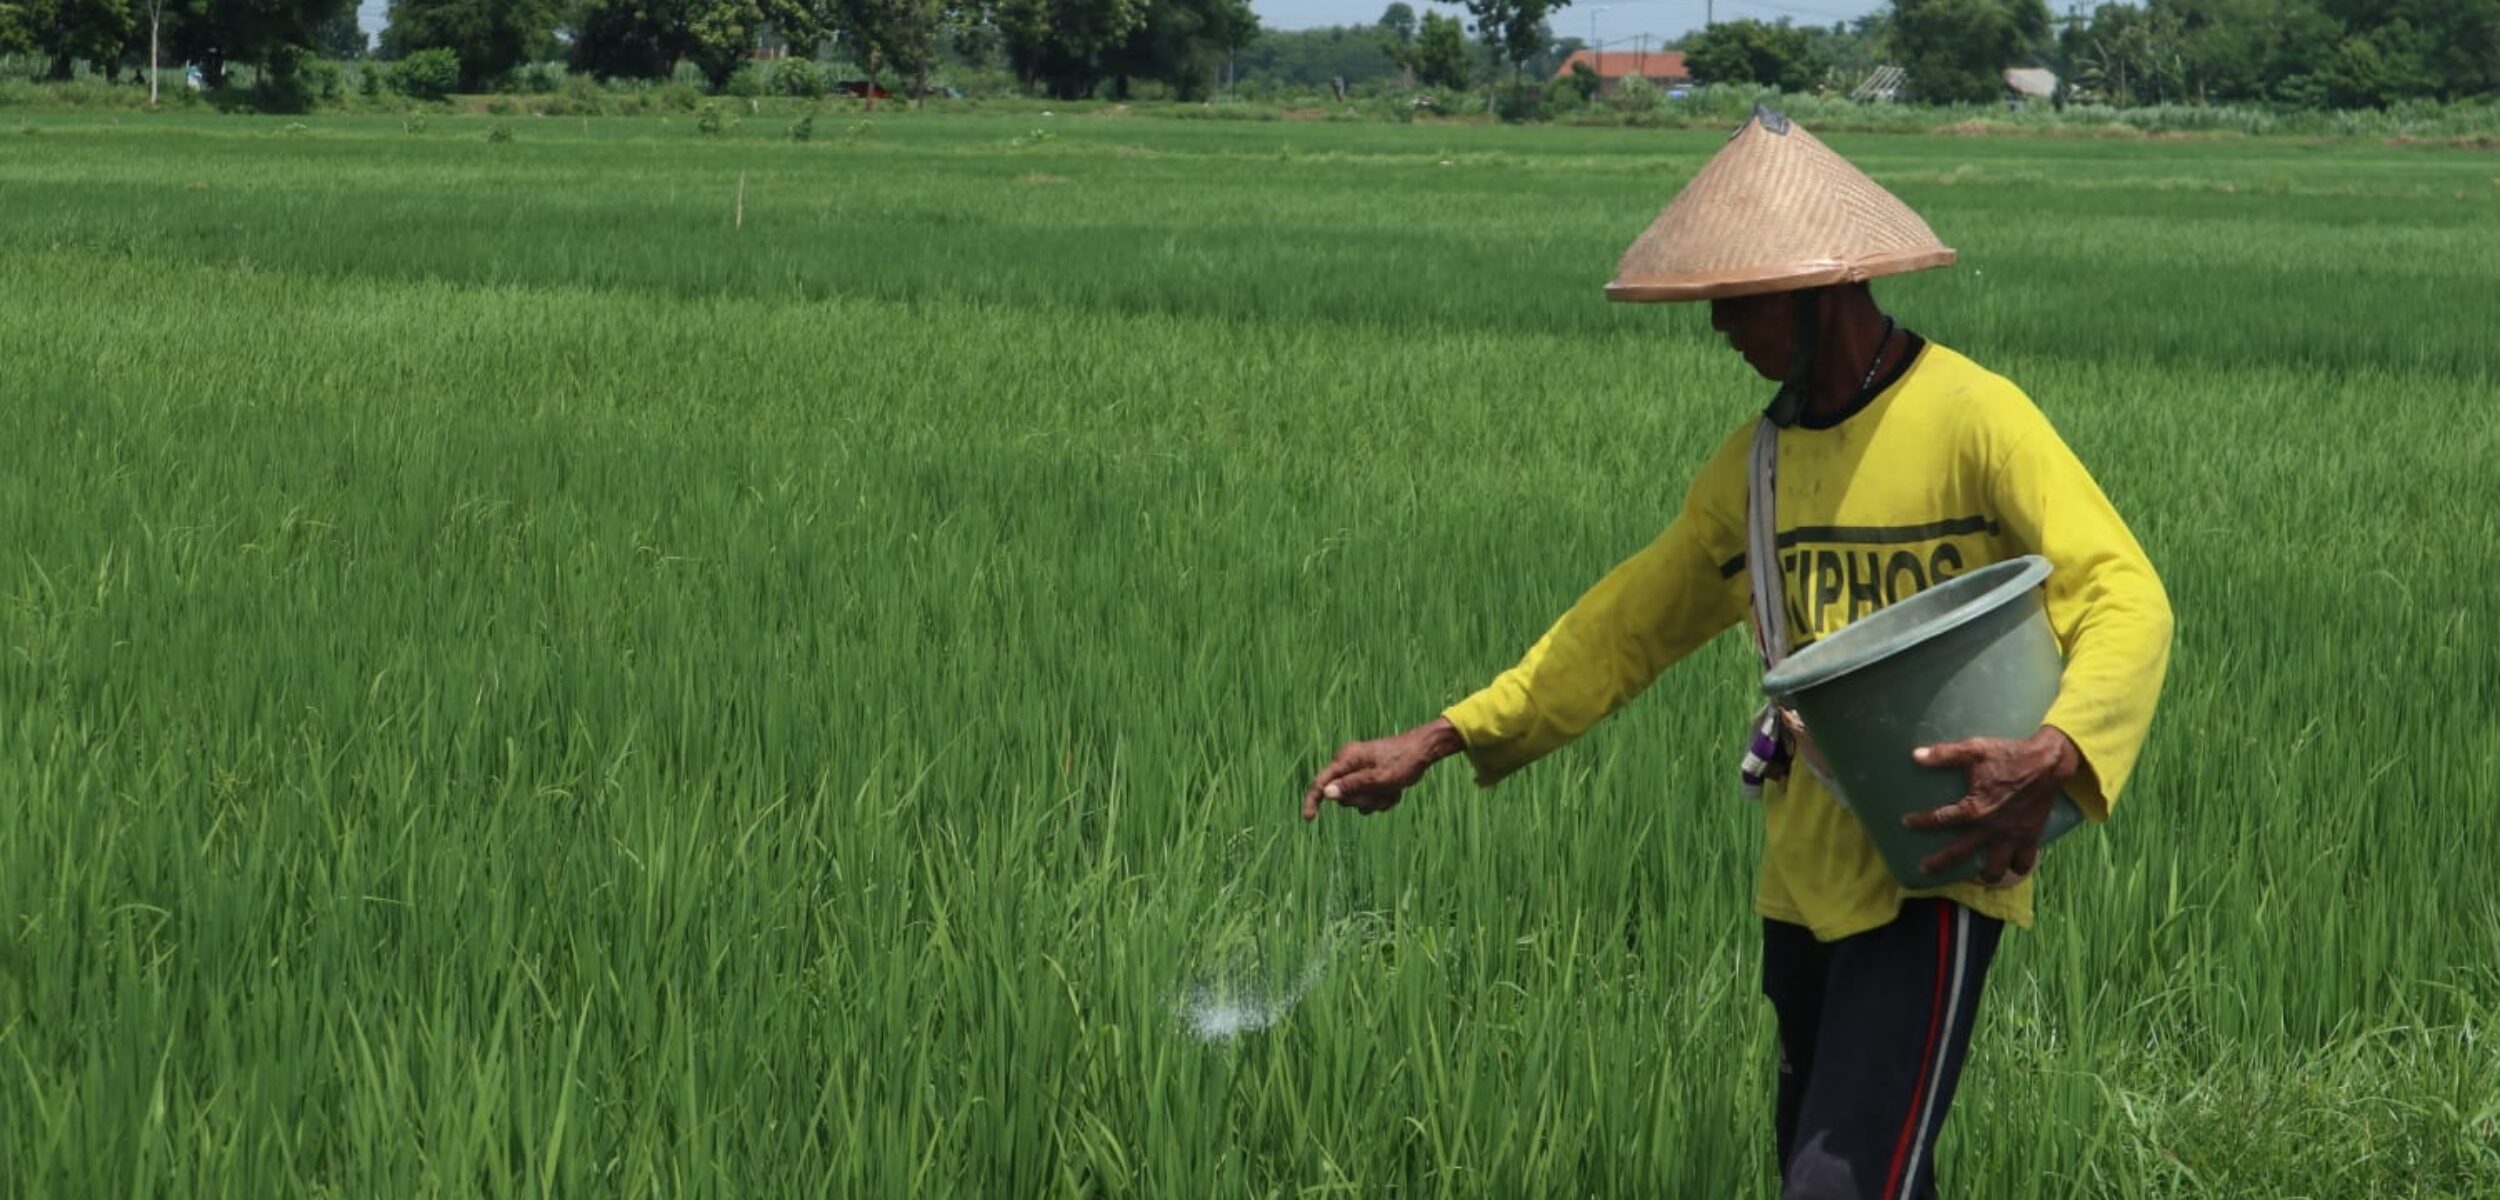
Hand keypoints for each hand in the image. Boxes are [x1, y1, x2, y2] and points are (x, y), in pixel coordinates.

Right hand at [1301, 718, 1466, 820]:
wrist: (1422, 751)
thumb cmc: (1403, 762)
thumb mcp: (1378, 778)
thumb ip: (1352, 786)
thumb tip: (1327, 793)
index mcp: (1346, 759)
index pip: (1321, 782)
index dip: (1313, 800)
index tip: (1308, 818)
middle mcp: (1348, 764)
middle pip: (1343, 797)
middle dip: (1363, 800)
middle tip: (1383, 790)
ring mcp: (1358, 771)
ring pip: (1357, 801)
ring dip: (1376, 800)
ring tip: (1392, 788)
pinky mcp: (1368, 778)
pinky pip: (1369, 799)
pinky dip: (1382, 798)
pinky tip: (1395, 789)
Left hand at [1901, 727, 2081, 885]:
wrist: (2048, 763)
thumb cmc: (2008, 755)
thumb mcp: (1974, 750)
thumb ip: (1944, 755)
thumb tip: (1915, 755)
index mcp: (1975, 808)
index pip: (1940, 819)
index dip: (1920, 821)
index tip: (1905, 822)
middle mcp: (1991, 828)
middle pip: (1960, 853)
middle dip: (1940, 863)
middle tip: (1924, 869)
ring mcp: (2012, 836)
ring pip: (1997, 868)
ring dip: (1987, 875)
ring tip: (1979, 877)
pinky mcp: (2031, 837)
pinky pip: (2024, 861)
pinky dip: (2017, 867)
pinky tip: (2011, 867)